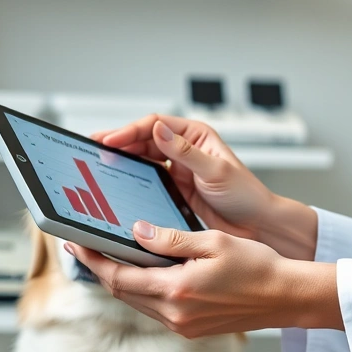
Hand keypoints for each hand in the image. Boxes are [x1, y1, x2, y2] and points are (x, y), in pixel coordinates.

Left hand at [64, 220, 341, 337]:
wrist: (287, 297)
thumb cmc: (258, 267)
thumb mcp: (212, 242)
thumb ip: (171, 239)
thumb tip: (136, 231)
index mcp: (177, 291)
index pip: (119, 277)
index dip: (92, 261)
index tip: (74, 244)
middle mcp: (175, 314)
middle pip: (122, 292)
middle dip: (100, 268)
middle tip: (82, 246)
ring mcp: (183, 325)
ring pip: (137, 302)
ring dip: (120, 280)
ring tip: (106, 255)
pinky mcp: (192, 328)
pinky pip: (155, 308)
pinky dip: (142, 289)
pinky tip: (141, 272)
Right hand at [92, 115, 279, 241]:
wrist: (257, 226)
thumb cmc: (246, 195)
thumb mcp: (216, 170)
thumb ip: (186, 152)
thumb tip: (159, 130)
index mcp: (195, 135)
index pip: (155, 125)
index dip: (129, 130)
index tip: (110, 140)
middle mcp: (184, 149)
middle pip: (143, 140)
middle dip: (119, 142)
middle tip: (94, 148)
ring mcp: (177, 170)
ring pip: (141, 159)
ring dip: (122, 159)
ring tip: (99, 163)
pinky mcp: (173, 190)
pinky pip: (146, 180)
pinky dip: (131, 180)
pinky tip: (117, 183)